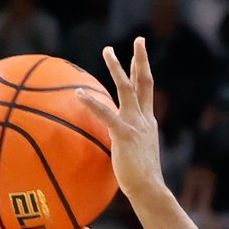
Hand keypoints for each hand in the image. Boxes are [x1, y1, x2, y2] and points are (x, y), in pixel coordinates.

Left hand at [78, 39, 165, 201]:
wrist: (149, 189)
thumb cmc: (141, 179)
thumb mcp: (136, 155)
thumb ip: (128, 143)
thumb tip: (118, 144)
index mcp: (148, 123)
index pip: (146, 91)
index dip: (143, 71)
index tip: (139, 56)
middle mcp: (144, 119)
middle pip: (144, 82)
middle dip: (141, 59)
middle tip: (139, 39)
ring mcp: (135, 124)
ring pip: (127, 89)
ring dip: (117, 68)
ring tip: (107, 50)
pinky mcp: (123, 134)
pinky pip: (105, 114)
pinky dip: (91, 103)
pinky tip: (79, 94)